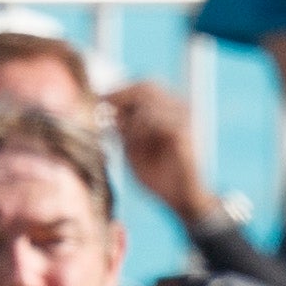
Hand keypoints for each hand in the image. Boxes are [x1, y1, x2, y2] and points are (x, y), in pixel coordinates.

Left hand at [107, 81, 217, 224]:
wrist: (182, 199)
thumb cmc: (158, 175)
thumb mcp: (133, 147)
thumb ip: (123, 126)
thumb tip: (104, 105)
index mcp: (172, 112)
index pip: (145, 86)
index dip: (120, 90)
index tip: (100, 101)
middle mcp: (182, 110)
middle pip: (147, 86)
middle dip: (121, 96)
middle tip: (104, 111)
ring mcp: (185, 119)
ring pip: (148, 100)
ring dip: (129, 117)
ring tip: (125, 136)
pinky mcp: (183, 132)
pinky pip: (152, 119)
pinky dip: (138, 129)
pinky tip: (135, 142)